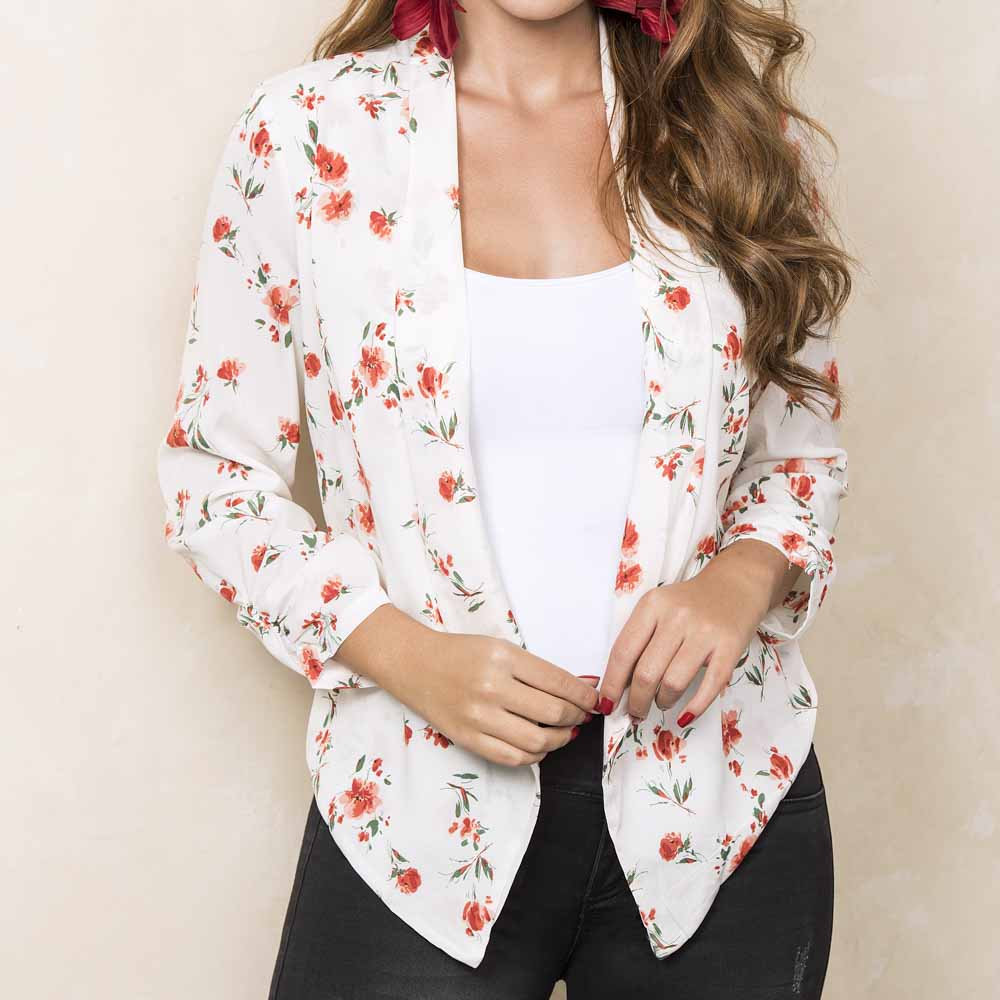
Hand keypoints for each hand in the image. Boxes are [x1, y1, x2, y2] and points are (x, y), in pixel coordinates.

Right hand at [334, 604, 600, 765]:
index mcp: (503, 657)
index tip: (593, 700)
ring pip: (537, 741)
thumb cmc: (462, 653)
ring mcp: (479, 717)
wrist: (415, 665)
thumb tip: (579, 688)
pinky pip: (512, 757)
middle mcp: (491, 688)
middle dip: (576, 717)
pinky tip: (540, 746)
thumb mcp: (501, 647)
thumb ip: (537, 670)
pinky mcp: (469, 739)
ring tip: (565, 732)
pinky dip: (534, 755)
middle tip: (582, 715)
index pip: (558, 682)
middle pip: (552, 714)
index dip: (583, 695)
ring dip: (560, 740)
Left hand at [598, 540, 799, 723]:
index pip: (623, 652)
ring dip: (663, 701)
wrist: (736, 583)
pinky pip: (709, 686)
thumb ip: (640, 638)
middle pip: (646, 673)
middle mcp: (677, 617)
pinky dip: (694, 707)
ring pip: (673, 682)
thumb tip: (619, 684)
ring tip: (662, 702)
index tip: (606, 704)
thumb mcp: (659, 608)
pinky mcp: (730, 647)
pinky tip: (685, 716)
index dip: (611, 684)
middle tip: (636, 712)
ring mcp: (705, 632)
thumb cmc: (690, 602)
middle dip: (636, 701)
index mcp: (652, 605)